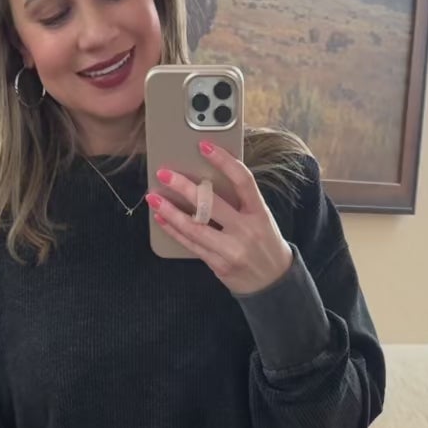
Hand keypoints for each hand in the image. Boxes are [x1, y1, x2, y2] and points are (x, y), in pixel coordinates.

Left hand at [146, 141, 293, 296]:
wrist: (273, 281)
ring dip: (171, 211)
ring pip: (195, 227)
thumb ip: (240, 201)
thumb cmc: (264, 242)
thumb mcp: (261, 217)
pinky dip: (173, 230)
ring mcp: (232, 250)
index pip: (243, 180)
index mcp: (260, 212)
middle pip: (211, 204)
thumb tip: (207, 178)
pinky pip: (191, 245)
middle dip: (184, 187)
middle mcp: (246, 230)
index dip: (223, 161)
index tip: (204, 146)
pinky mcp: (219, 265)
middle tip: (164, 174)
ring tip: (154, 197)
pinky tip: (162, 218)